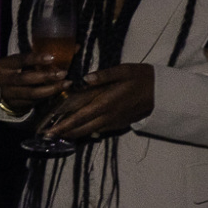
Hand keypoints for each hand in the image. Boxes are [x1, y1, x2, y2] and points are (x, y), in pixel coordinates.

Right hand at [0, 49, 69, 114]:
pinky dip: (48, 96)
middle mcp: (3, 79)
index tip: (52, 57)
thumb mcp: (29, 62)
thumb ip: (47, 55)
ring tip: (65, 83)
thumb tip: (76, 47)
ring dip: (50, 89)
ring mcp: (8, 94)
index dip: (35, 58)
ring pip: (31, 93)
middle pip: (25, 78)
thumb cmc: (23, 70)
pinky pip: (34, 102)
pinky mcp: (16, 105)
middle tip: (63, 73)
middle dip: (46, 76)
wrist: (10, 90)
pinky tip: (59, 91)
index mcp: (5, 64)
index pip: (20, 60)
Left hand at [37, 63, 154, 140]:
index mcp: (106, 102)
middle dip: (62, 132)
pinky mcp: (118, 124)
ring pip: (89, 131)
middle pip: (81, 127)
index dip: (63, 124)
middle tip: (45, 136)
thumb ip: (105, 75)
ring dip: (72, 134)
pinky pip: (99, 130)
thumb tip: (85, 79)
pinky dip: (86, 131)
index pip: (79, 116)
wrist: (162, 93)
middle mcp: (107, 115)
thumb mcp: (125, 70)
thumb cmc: (142, 78)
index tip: (48, 130)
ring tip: (56, 136)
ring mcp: (113, 121)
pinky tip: (76, 132)